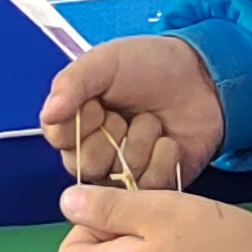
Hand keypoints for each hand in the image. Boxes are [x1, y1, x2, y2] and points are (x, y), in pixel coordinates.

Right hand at [43, 35, 223, 189]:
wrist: (203, 77)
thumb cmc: (151, 64)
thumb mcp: (107, 61)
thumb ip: (73, 83)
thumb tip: (49, 113)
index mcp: (78, 117)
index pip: (58, 138)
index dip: (78, 125)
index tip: (97, 105)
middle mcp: (96, 147)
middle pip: (84, 166)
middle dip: (110, 138)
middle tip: (126, 115)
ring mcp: (125, 169)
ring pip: (116, 180)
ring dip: (139, 145)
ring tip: (153, 122)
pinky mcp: (154, 185)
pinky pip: (147, 190)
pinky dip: (160, 161)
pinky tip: (168, 142)